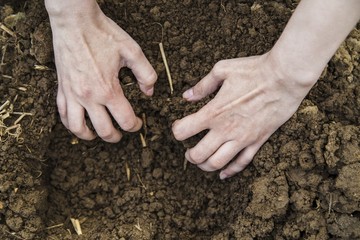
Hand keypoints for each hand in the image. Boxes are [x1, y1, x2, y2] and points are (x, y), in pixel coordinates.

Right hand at [48, 2, 156, 141]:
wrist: (75, 21)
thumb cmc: (103, 34)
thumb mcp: (132, 51)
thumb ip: (146, 74)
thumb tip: (149, 92)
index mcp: (108, 90)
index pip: (125, 120)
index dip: (135, 126)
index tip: (138, 123)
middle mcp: (89, 97)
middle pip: (103, 130)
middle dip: (116, 136)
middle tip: (121, 134)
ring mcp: (72, 94)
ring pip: (78, 128)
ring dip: (90, 136)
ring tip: (98, 135)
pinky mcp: (61, 88)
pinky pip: (62, 114)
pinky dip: (70, 124)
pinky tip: (78, 124)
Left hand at [172, 53, 314, 178]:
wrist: (285, 77)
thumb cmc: (254, 70)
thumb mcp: (222, 70)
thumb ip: (203, 85)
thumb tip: (187, 96)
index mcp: (213, 112)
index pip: (183, 131)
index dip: (177, 130)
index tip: (179, 127)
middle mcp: (225, 129)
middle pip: (199, 155)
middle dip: (189, 156)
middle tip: (188, 152)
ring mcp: (242, 138)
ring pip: (218, 163)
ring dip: (205, 166)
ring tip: (202, 161)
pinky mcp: (258, 141)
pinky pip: (242, 163)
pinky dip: (230, 171)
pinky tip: (223, 174)